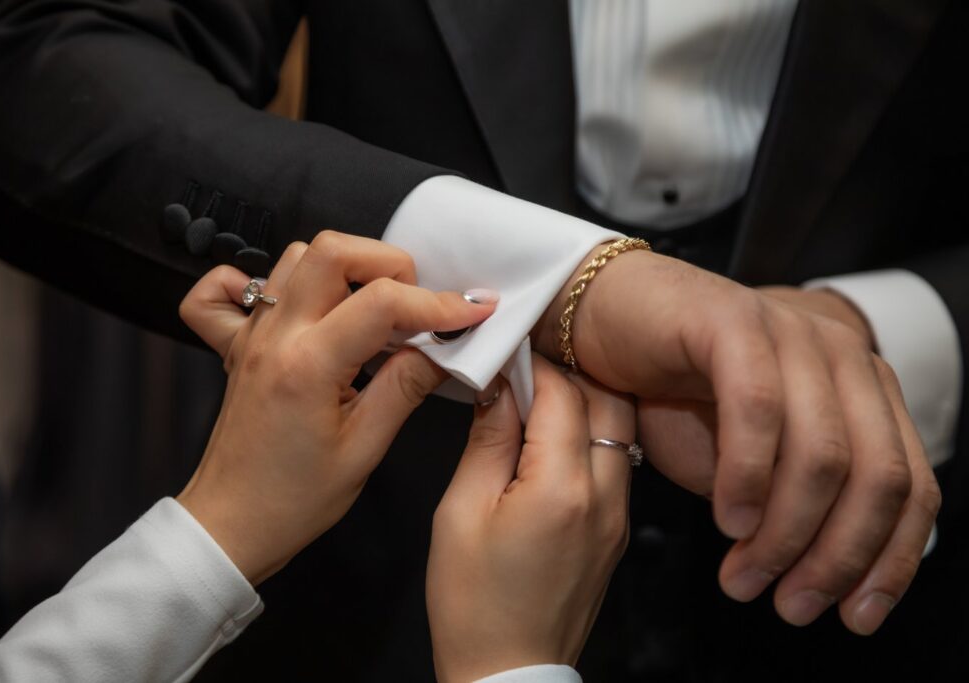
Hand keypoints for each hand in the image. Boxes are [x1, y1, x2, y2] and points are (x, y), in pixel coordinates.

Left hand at [176, 232, 496, 584]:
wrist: (231, 525)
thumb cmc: (295, 500)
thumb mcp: (366, 449)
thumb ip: (406, 386)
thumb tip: (447, 348)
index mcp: (308, 365)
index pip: (382, 301)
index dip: (439, 303)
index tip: (474, 313)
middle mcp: (275, 336)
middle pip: (332, 251)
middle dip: (389, 264)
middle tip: (416, 308)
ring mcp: (251, 336)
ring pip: (295, 259)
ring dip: (343, 269)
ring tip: (372, 311)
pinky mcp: (238, 345)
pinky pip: (228, 289)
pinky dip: (263, 282)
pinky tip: (297, 307)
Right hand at [427, 356, 633, 681]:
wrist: (509, 670)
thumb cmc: (473, 602)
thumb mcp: (461, 510)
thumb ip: (487, 438)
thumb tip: (498, 385)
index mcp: (562, 488)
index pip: (562, 392)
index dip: (533, 361)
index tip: (506, 347)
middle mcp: (604, 497)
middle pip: (607, 401)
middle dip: (568, 372)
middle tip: (524, 366)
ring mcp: (617, 517)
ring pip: (618, 429)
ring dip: (583, 402)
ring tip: (535, 400)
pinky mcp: (615, 532)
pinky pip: (614, 463)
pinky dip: (588, 437)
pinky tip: (550, 440)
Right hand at [534, 248, 939, 633]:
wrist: (602, 324)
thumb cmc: (667, 396)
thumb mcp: (742, 468)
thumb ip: (789, 507)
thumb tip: (822, 575)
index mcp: (859, 391)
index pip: (910, 485)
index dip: (890, 560)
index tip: (856, 616)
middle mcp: (841, 356)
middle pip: (877, 476)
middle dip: (837, 558)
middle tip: (789, 606)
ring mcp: (792, 333)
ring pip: (823, 454)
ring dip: (785, 533)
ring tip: (743, 577)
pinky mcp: (736, 320)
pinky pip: (760, 410)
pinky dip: (747, 477)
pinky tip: (727, 520)